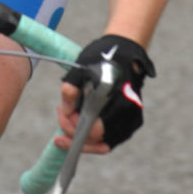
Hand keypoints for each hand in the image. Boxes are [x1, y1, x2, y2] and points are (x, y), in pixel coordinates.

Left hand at [58, 34, 155, 150]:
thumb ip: (71, 87)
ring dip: (83, 133)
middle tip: (61, 114)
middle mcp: (129, 115)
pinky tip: (81, 118)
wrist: (124, 51)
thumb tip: (65, 110)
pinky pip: (110, 137)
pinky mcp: (132, 122)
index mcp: (119, 102)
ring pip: (104, 142)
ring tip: (68, 114)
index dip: (75, 131)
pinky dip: (94, 133)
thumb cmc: (102, 58)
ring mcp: (132, 121)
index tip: (60, 123)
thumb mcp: (82, 67)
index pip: (95, 132)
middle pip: (98, 140)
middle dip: (75, 131)